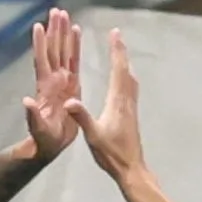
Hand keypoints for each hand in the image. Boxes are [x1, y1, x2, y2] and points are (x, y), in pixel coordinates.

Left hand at [23, 6, 83, 155]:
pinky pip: (74, 61)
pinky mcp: (72, 83)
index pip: (42, 62)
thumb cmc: (44, 138)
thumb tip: (27, 101)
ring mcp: (61, 79)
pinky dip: (75, 46)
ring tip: (64, 14)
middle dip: (54, 31)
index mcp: (45, 87)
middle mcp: (52, 79)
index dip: (40, 45)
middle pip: (53, 50)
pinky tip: (77, 32)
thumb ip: (33, 116)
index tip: (38, 26)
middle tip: (56, 11)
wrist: (52, 143)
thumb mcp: (38, 129)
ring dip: (63, 33)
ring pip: (63, 51)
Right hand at [65, 26, 149, 179]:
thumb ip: (82, 117)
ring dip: (125, 64)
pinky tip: (124, 80)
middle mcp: (127, 101)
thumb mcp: (93, 136)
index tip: (115, 33)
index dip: (116, 51)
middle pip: (126, 70)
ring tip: (120, 53)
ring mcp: (131, 108)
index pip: (118, 70)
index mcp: (117, 102)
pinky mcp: (132, 115)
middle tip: (117, 36)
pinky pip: (130, 88)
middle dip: (121, 52)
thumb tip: (69, 101)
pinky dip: (126, 77)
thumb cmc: (111, 153)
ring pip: (130, 79)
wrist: (131, 168)